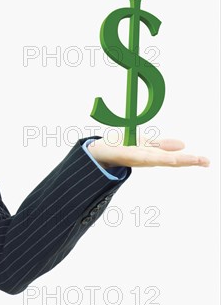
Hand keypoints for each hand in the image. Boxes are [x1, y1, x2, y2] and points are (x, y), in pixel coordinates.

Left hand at [87, 137, 210, 168]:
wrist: (98, 151)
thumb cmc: (121, 147)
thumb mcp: (145, 143)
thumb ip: (162, 145)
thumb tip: (183, 144)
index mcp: (151, 155)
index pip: (173, 158)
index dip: (189, 160)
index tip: (206, 161)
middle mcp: (145, 158)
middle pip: (169, 160)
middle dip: (187, 161)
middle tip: (207, 161)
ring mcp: (135, 156)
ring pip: (157, 159)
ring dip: (174, 159)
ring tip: (191, 159)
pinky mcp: (125, 155)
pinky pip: (140, 155)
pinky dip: (153, 155)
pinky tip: (165, 155)